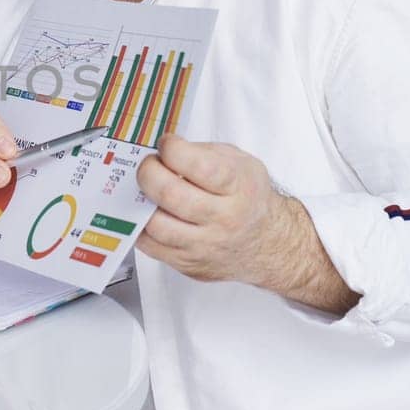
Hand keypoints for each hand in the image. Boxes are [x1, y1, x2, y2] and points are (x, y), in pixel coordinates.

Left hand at [134, 134, 357, 312]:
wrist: (269, 243)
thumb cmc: (248, 198)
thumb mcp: (240, 164)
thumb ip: (204, 153)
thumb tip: (164, 152)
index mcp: (238, 187)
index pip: (200, 166)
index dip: (173, 150)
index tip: (166, 144)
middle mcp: (224, 219)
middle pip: (171, 195)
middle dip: (148, 172)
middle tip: (148, 165)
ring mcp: (206, 246)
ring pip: (157, 225)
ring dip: (141, 202)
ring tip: (146, 191)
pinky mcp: (190, 265)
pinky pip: (152, 248)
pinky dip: (141, 227)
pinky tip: (147, 213)